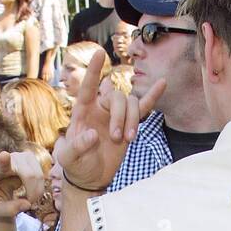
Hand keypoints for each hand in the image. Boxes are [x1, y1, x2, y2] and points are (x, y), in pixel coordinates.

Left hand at [0, 149, 44, 219]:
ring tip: (29, 200)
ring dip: (35, 191)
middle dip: (27, 185)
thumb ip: (8, 210)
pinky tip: (33, 193)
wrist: (2, 188)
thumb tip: (27, 204)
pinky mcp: (28, 157)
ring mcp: (14, 157)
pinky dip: (39, 188)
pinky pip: (39, 174)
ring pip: (32, 174)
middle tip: (31, 202)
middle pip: (18, 173)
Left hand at [54, 48, 165, 193]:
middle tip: (117, 138)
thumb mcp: (68, 159)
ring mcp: (115, 115)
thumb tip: (93, 134)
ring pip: (131, 103)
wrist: (91, 177)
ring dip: (132, 119)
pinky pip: (142, 108)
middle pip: (116, 97)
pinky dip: (152, 97)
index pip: (88, 87)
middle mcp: (100, 109)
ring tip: (129, 139)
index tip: (100, 53)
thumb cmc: (76, 165)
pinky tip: (162, 83)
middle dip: (120, 116)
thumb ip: (76, 146)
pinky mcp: (128, 124)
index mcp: (83, 112)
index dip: (93, 71)